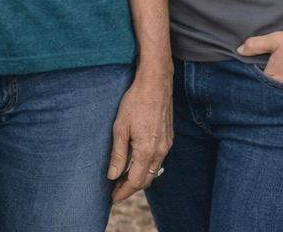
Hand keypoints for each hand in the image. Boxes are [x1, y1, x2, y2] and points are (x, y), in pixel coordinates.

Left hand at [106, 76, 171, 201]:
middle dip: (131, 188)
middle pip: (146, 180)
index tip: (113, 198)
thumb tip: (113, 176)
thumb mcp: (120, 128)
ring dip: (139, 177)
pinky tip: (136, 162)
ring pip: (153, 171)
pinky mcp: (169, 138)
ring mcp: (167, 145)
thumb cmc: (135, 102)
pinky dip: (147, 166)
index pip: (135, 182)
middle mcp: (160, 151)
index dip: (123, 192)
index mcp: (147, 151)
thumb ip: (118, 154)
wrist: (155, 84)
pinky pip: (159, 160)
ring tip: (123, 177)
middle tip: (115, 189)